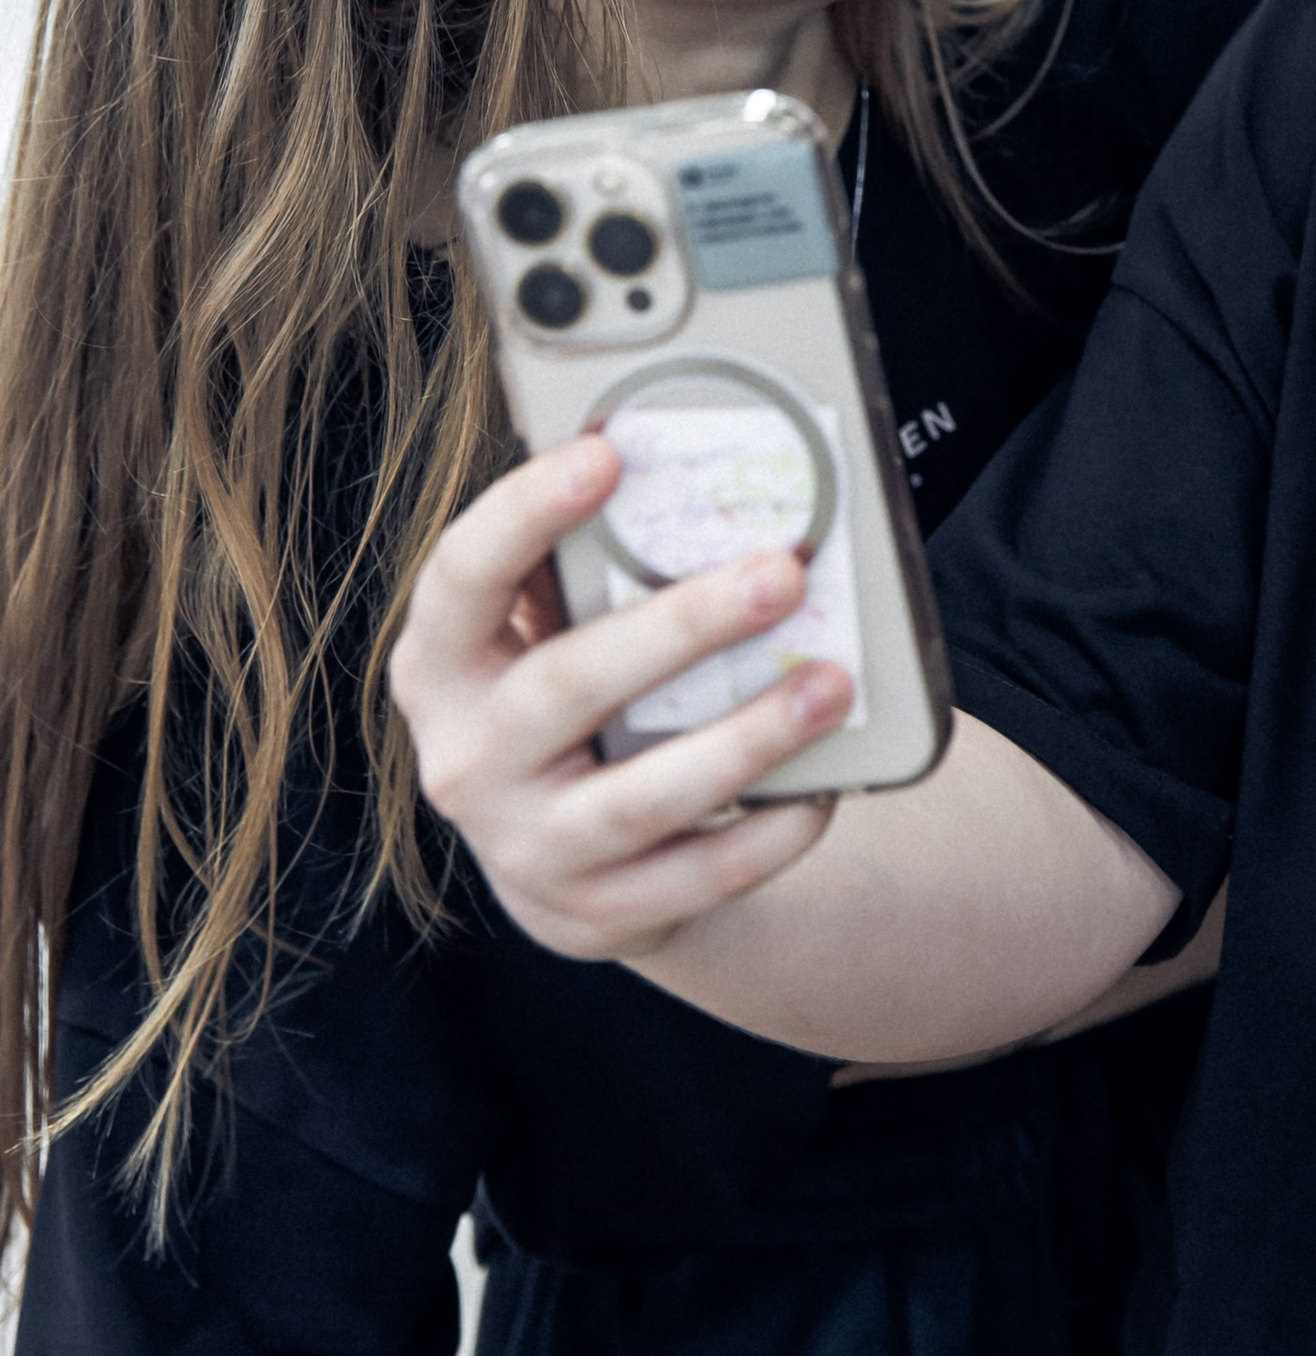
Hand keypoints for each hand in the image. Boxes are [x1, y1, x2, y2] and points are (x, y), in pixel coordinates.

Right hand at [389, 434, 852, 960]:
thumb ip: (586, 562)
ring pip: (638, 796)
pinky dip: (764, 835)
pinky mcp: (594, 912)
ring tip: (832, 685)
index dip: (524, 513)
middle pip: (567, 687)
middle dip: (681, 628)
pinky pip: (692, 877)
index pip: (462, 578)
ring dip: (745, 739)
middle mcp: (465, 758)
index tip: (606, 454)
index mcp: (441, 662)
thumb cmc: (567, 698)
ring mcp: (525, 846)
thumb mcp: (545, 631)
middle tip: (782, 573)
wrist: (556, 862)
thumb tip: (685, 443)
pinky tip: (824, 790)